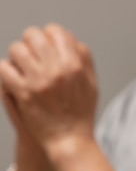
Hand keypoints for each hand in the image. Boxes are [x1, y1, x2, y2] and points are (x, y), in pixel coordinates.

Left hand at [0, 24, 97, 157]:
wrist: (69, 139)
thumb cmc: (81, 111)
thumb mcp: (91, 82)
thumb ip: (84, 58)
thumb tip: (71, 38)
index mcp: (74, 64)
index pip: (56, 31)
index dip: (50, 34)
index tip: (47, 42)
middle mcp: (56, 70)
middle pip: (34, 36)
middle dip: (30, 41)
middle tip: (31, 51)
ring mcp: (38, 81)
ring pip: (17, 49)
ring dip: (17, 54)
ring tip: (21, 64)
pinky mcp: (22, 93)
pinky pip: (4, 68)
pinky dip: (6, 69)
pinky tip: (12, 76)